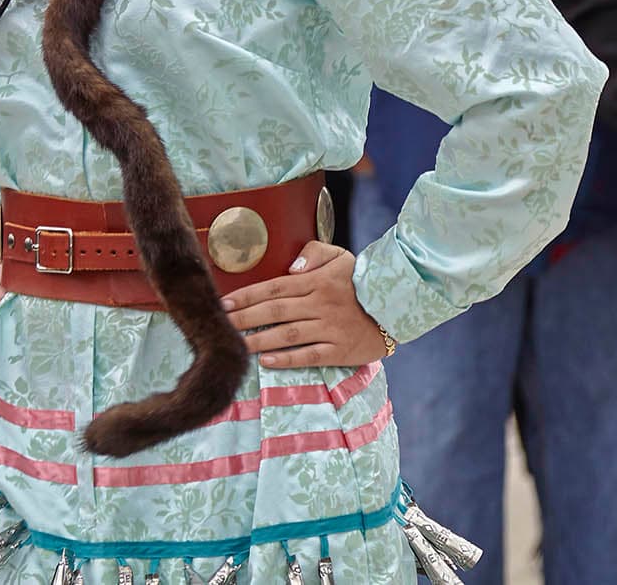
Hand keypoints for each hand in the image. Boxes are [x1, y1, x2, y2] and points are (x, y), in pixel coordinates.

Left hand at [222, 241, 390, 369]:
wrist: (395, 306)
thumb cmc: (359, 281)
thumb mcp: (340, 256)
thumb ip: (312, 254)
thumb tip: (290, 268)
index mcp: (316, 281)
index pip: (274, 287)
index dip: (247, 295)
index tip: (224, 303)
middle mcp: (320, 304)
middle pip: (275, 311)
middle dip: (244, 318)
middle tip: (221, 325)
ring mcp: (330, 328)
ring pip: (289, 334)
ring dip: (260, 340)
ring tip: (237, 345)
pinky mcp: (341, 350)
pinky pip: (310, 355)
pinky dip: (288, 359)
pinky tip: (267, 361)